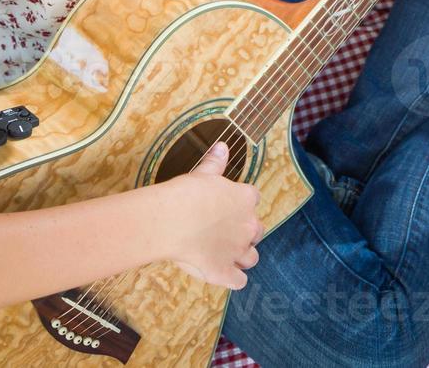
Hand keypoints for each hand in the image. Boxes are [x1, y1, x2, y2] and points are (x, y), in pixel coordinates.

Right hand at [163, 142, 262, 289]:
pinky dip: (234, 280)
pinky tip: (225, 276)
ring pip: (252, 257)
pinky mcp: (225, 272)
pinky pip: (239, 281)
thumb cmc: (185, 194)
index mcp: (246, 199)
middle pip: (257, 231)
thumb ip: (216, 162)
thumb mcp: (203, 173)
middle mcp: (248, 226)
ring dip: (242, 257)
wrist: (171, 220)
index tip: (228, 206)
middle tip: (225, 232)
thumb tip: (222, 145)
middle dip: (245, 232)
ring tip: (227, 255)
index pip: (253, 199)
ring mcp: (238, 251)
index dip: (241, 204)